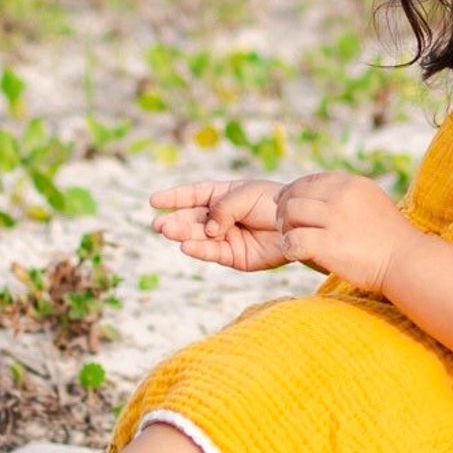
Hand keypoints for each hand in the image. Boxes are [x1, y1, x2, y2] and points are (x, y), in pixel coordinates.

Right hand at [150, 179, 286, 270]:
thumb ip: (224, 209)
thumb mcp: (247, 196)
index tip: (154, 201)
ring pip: (198, 237)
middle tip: (158, 225)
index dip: (174, 198)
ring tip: (167, 232)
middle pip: (192, 219)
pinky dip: (199, 250)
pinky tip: (186, 246)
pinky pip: (213, 253)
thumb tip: (208, 229)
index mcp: (223, 195)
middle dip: (175, 221)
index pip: (194, 195)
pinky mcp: (235, 257)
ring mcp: (226, 237)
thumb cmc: (274, 203)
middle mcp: (221, 217)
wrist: (299, 225)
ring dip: (182, 235)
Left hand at [274, 171, 396, 286]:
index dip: (294, 190)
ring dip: (285, 226)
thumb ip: (348, 194)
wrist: (408, 262)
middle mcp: (342, 196)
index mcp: (352, 183)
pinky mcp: (329, 244)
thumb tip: (320, 192)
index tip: (286, 202)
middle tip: (282, 223)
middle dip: (284, 207)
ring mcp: (335, 219)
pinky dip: (289, 247)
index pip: (311, 179)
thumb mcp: (372, 201)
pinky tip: (294, 252)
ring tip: (289, 237)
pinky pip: (294, 240)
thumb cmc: (391, 237)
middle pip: (296, 193)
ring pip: (291, 213)